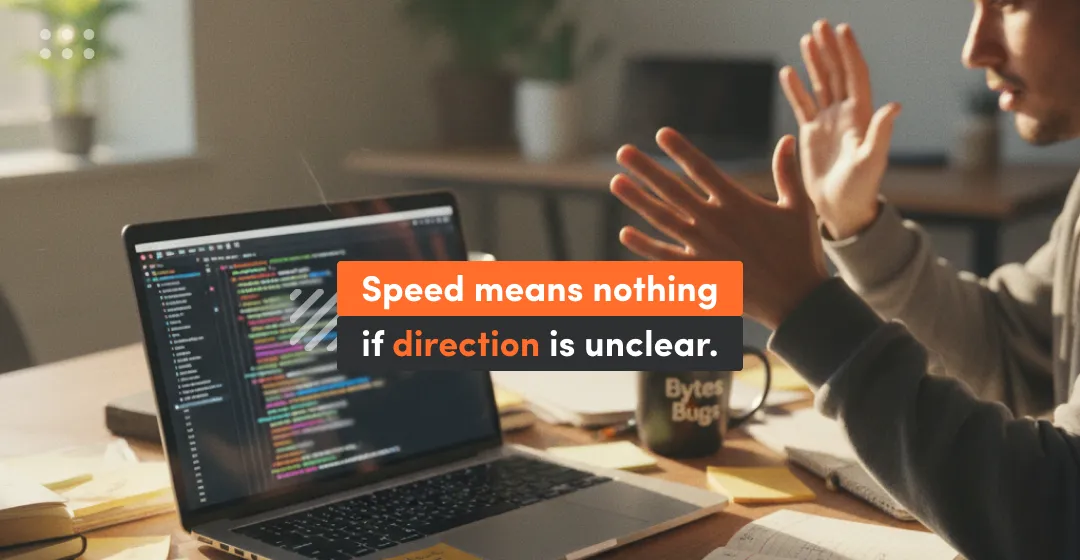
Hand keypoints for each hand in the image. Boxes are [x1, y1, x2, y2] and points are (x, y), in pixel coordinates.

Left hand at [611, 128, 829, 330]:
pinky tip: (625, 233)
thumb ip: (787, 172)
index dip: (680, 150)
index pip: (702, 169)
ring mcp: (703, 248)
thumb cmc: (800, 251)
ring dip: (638, 200)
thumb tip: (788, 138)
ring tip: (616, 182)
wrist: (796, 300)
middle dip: (646, 169)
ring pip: (662, 219)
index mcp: (738, 202)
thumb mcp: (798, 207)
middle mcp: (715, 222)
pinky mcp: (699, 273)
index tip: (660, 133)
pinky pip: (665, 258)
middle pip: (672, 189)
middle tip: (623, 152)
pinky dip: (644, 246)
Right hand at [780, 20, 901, 239]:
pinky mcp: (811, 133)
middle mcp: (845, 113)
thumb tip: (895, 105)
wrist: (842, 207)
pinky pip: (802, 104)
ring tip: (806, 38)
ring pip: (820, 84)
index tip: (842, 30)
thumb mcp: (872, 160)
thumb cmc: (861, 187)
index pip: (855, 75)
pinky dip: (796, 88)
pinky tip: (788, 72)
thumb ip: (881, 132)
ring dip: (814, 61)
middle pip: (837, 73)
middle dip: (830, 49)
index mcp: (861, 115)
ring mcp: (827, 121)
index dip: (849, 52)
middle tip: (820, 25)